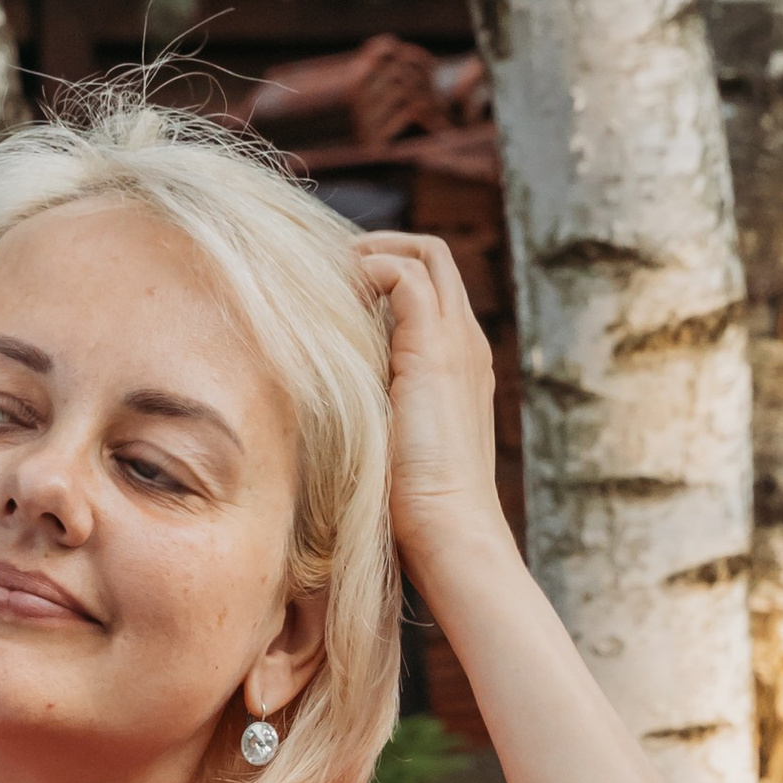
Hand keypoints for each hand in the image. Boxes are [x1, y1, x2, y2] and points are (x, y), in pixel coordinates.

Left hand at [350, 229, 512, 587]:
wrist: (450, 531)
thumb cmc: (413, 511)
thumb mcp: (388, 447)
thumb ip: (370, 414)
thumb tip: (316, 405)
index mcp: (459, 365)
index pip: (430, 290)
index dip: (382, 279)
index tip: (334, 300)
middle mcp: (466, 343)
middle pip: (433, 257)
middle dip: (377, 251)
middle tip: (328, 275)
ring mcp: (458, 342)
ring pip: (424, 254)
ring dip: (369, 256)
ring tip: (326, 283)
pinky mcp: (436, 349)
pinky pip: (405, 276)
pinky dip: (368, 273)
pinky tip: (334, 306)